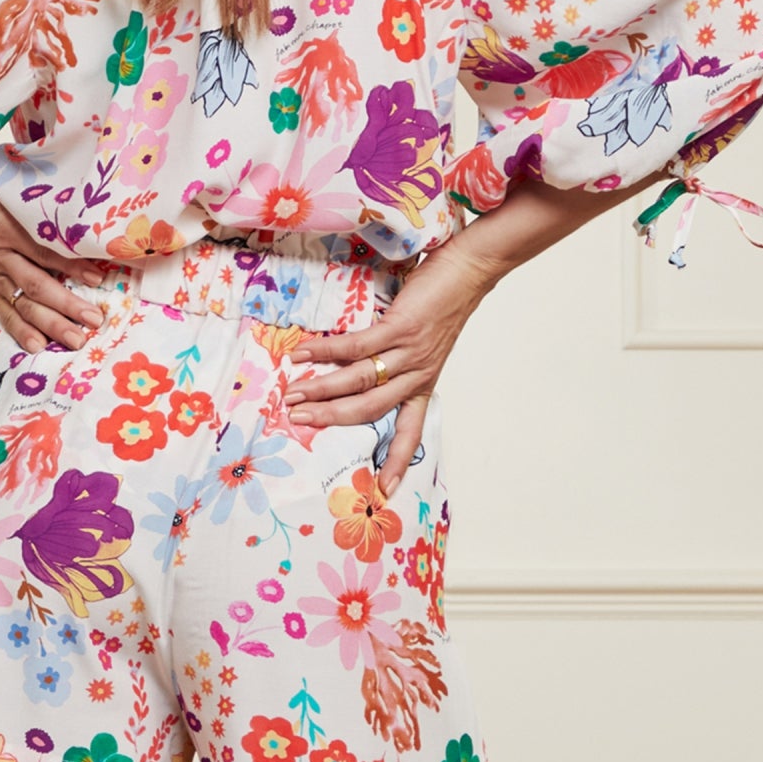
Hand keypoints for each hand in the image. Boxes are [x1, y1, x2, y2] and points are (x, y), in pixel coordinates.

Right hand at [0, 169, 113, 352]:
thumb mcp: (14, 195)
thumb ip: (42, 212)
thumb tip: (77, 224)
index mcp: (10, 230)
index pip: (44, 251)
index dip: (72, 266)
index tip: (97, 277)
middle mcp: (2, 257)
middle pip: (37, 285)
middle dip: (67, 305)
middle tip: (93, 320)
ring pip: (24, 303)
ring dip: (50, 323)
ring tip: (74, 339)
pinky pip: (4, 310)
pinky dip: (20, 328)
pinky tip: (36, 343)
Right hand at [282, 231, 497, 497]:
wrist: (470, 270)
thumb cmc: (444, 302)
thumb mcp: (427, 343)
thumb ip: (399, 360)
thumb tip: (356, 366)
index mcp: (424, 383)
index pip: (410, 431)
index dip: (396, 461)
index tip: (384, 491)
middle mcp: (417, 374)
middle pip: (370, 409)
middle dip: (331, 418)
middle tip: (298, 421)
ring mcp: (409, 352)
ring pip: (359, 380)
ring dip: (322, 389)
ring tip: (292, 393)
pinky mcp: (401, 327)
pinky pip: (357, 347)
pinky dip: (326, 351)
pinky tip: (304, 353)